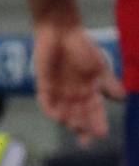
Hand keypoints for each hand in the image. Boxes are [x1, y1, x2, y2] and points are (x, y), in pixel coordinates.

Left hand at [33, 21, 123, 144]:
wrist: (62, 31)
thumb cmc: (82, 47)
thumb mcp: (99, 66)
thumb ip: (108, 82)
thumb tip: (121, 98)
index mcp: (90, 92)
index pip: (95, 113)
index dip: (97, 125)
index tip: (101, 135)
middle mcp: (74, 96)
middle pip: (79, 118)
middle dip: (83, 128)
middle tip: (86, 134)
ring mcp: (59, 91)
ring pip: (63, 113)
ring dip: (69, 121)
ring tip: (75, 125)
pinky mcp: (44, 85)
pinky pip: (46, 102)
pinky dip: (51, 110)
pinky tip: (58, 116)